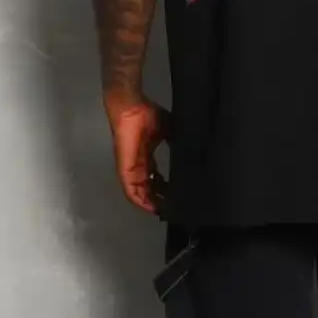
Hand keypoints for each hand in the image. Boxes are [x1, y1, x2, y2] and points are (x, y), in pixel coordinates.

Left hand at [104, 93, 169, 214]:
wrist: (132, 107)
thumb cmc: (148, 114)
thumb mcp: (169, 130)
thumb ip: (176, 141)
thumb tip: (192, 151)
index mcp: (147, 154)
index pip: (155, 176)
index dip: (164, 187)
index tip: (176, 194)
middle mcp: (139, 163)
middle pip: (147, 187)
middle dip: (158, 198)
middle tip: (171, 206)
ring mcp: (130, 167)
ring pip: (139, 191)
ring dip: (150, 202)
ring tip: (163, 210)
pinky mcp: (125, 169)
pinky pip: (130, 190)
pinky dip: (140, 200)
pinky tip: (150, 207)